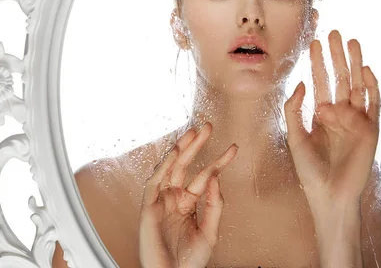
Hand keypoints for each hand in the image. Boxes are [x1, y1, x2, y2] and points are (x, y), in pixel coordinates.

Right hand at [139, 123, 237, 267]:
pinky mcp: (148, 208)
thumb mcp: (210, 231)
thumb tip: (215, 178)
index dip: (219, 161)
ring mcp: (161, 201)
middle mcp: (174, 198)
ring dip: (179, 149)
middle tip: (207, 126)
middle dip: (196, 145)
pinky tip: (174, 154)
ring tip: (192, 133)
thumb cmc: (189, 261)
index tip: (233, 148)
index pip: (204, 176)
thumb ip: (214, 204)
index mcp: (188, 203)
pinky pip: (154, 183)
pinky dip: (163, 167)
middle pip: (185, 165)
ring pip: (169, 168)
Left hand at [284, 30, 380, 203]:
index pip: (320, 83)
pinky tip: (365, 69)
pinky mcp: (371, 130)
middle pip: (339, 79)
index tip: (313, 42)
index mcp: (321, 115)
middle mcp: (340, 114)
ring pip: (357, 85)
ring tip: (350, 41)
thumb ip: (294, 109)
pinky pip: (373, 104)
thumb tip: (301, 83)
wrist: (328, 194)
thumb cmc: (309, 170)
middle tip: (333, 33)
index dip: (317, 63)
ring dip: (354, 64)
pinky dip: (371, 86)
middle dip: (336, 57)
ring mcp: (356, 121)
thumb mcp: (294, 136)